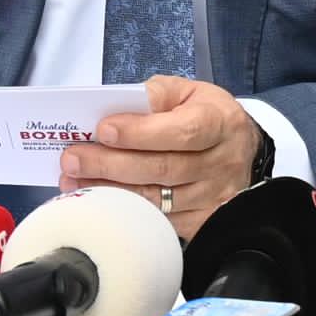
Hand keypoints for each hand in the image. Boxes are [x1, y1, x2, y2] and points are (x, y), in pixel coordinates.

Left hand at [64, 76, 258, 236]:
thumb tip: (114, 107)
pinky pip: (155, 220)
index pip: (182, 132)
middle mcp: (220, 163)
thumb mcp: (188, 93)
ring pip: (156, 200)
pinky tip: (95, 198)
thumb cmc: (206, 117)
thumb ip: (154, 96)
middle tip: (72, 158)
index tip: (104, 130)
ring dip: (108, 190)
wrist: (242, 152)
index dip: (141, 133)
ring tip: (72, 178)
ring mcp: (211, 198)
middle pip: (163, 169)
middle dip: (111, 164)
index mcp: (220, 123)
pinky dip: (121, 210)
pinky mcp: (199, 222)